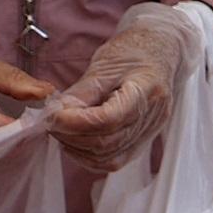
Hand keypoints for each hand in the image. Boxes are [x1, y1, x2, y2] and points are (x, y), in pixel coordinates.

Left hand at [49, 3, 199, 174]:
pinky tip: (75, 141)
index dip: (73, 122)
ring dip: (76, 148)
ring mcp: (149, 132)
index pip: (107, 120)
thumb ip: (81, 92)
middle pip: (106, 142)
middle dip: (70, 135)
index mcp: (147, 90)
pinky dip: (88, 156)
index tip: (52, 115)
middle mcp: (153, 116)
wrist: (161, 51)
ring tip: (62, 129)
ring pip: (107, 157)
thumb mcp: (105, 64)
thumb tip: (55, 114)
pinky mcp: (142, 141)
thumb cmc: (134, 52)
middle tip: (51, 121)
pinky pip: (112, 161)